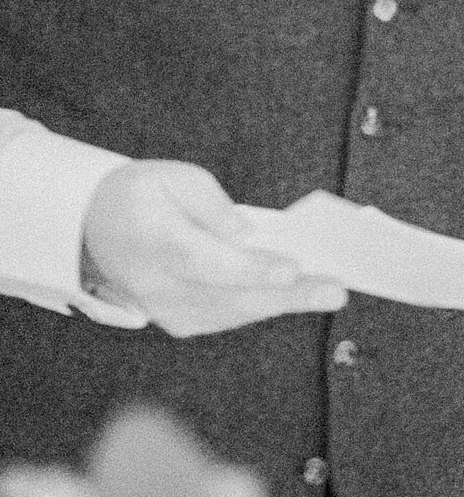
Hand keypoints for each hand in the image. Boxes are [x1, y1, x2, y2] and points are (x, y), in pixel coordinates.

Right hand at [81, 162, 347, 338]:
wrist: (94, 225)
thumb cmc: (143, 194)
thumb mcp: (174, 176)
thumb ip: (212, 204)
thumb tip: (246, 233)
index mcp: (150, 239)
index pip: (204, 261)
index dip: (249, 269)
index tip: (292, 269)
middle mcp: (153, 283)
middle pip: (226, 295)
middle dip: (286, 295)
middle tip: (336, 291)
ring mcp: (161, 308)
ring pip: (230, 313)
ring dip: (282, 305)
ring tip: (328, 293)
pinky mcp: (173, 321)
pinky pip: (224, 319)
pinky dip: (261, 307)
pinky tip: (296, 297)